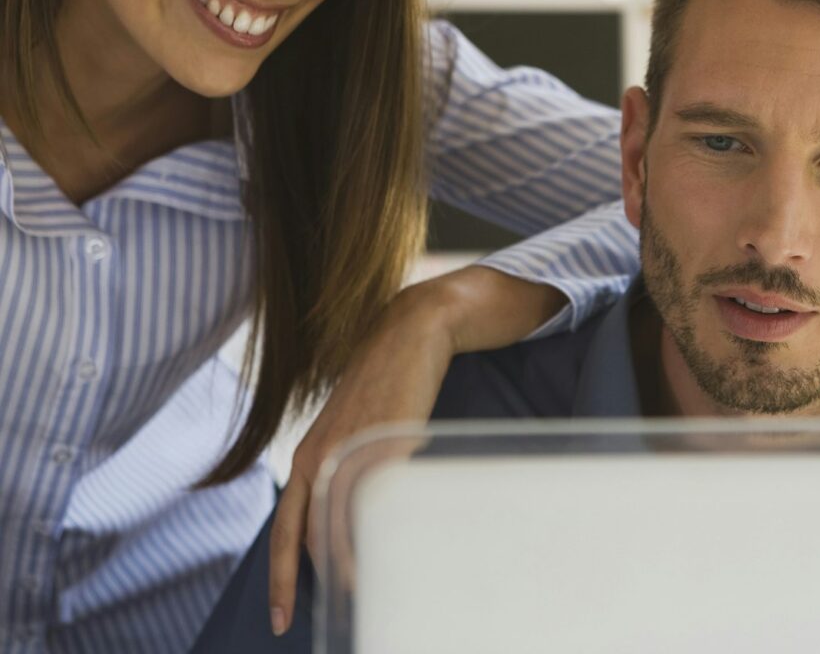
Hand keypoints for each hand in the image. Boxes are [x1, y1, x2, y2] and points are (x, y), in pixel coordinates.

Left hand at [267, 266, 565, 634]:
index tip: (282, 617)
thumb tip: (349, 513)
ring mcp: (353, 448)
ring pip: (343, 525)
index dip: (280, 577)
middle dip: (319, 579)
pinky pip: (378, 501)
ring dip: (351, 562)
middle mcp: (321, 456)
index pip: (286, 530)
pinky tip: (388, 549)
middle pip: (311, 537)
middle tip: (329, 614)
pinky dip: (378, 532)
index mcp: (309, 455)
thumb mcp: (352, 427)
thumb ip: (344, 467)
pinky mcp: (387, 440)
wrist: (410, 330)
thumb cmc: (384, 381)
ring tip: (364, 590)